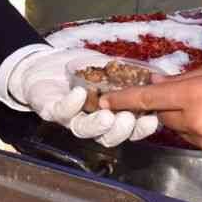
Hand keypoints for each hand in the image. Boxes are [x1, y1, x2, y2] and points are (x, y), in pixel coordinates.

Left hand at [7, 46, 158, 147]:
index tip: (153, 119)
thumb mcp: (108, 69)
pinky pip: (61, 111)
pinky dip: (71, 104)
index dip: (141, 129)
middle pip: (107, 138)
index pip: (128, 130)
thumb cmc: (80, 69)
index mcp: (108, 116)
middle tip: (129, 119)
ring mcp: (69, 119)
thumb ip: (128, 75)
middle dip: (120, 131)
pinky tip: (80, 93)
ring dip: (97, 125)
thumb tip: (155, 75)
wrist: (45, 64)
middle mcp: (90, 123)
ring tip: (107, 115)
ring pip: (84, 130)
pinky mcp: (50, 110)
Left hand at [105, 62, 201, 164]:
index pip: (149, 99)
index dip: (124, 100)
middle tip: (191, 97)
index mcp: (195, 96)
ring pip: (185, 132)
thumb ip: (191, 78)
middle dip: (171, 107)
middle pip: (166, 117)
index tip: (104, 101)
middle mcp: (197, 124)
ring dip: (192, 121)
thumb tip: (164, 84)